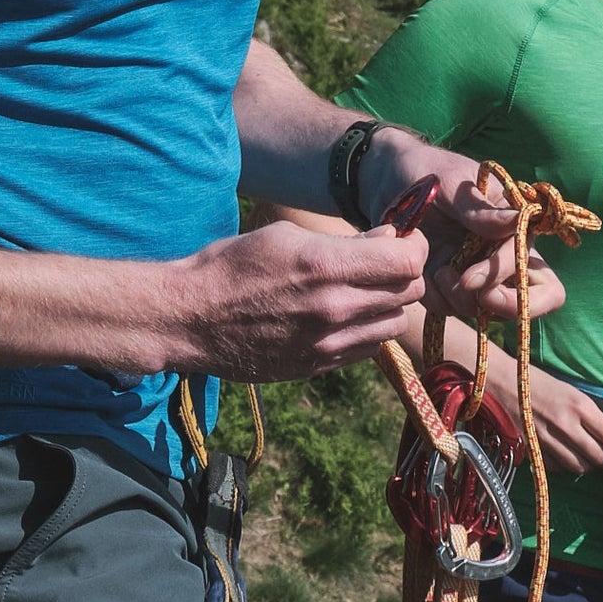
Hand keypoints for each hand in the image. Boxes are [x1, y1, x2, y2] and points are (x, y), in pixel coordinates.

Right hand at [162, 221, 428, 381]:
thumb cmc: (231, 265)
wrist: (190, 318)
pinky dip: (366, 330)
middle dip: (402, 272)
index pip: (407, 259)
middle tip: (382, 262)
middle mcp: (334, 308)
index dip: (412, 245)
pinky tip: (342, 316)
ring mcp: (328, 343)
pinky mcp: (318, 366)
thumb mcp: (284, 235)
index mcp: (325, 266)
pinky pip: (368, 348)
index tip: (401, 238)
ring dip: (388, 304)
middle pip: (409, 292)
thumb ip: (344, 242)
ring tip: (362, 291)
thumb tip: (389, 237)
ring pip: (394, 324)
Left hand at [364, 132, 571, 326]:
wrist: (387, 179)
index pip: (532, 266)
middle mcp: (502, 253)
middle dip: (508, 306)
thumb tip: (517, 222)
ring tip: (437, 271)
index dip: (504, 276)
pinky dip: (436, 297)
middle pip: (532, 300)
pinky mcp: (448, 283)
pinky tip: (423, 272)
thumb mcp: (450, 181)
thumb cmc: (426, 169)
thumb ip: (479, 207)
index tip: (470, 278)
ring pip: (485, 309)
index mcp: (514, 225)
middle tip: (473, 294)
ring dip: (461, 299)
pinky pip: (450, 307)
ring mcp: (476, 271)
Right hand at [520, 368, 602, 478]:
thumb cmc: (542, 383)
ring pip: (580, 466)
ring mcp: (548, 439)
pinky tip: (568, 456)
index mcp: (580, 406)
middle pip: (600, 457)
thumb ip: (593, 415)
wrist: (505, 382)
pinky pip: (558, 468)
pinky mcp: (533, 449)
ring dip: (591, 465)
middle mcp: (566, 424)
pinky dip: (567, 466)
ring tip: (593, 457)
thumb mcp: (574, 393)